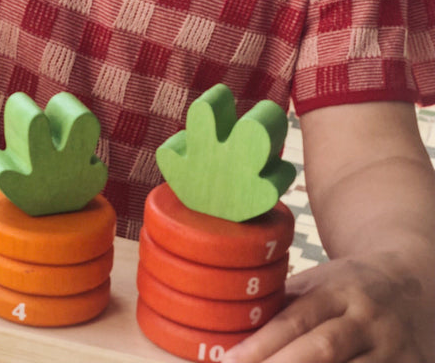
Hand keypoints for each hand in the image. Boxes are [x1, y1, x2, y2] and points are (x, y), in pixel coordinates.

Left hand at [223, 254, 431, 361]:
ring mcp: (394, 348)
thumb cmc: (346, 288)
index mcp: (337, 290)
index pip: (293, 321)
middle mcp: (367, 319)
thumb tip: (228, 334)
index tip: (228, 362)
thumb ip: (280, 308)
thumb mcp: (314, 284)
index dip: (259, 346)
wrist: (411, 283)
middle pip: (321, 350)